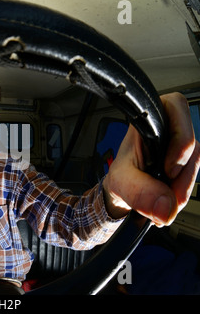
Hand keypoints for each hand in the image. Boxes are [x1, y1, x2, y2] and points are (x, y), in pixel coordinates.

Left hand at [103, 92, 199, 226]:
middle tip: (166, 193)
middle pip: (192, 144)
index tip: (169, 170)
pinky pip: (194, 176)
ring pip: (195, 162)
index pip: (175, 107)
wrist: (124, 191)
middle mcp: (167, 129)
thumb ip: (139, 192)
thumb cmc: (121, 175)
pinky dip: (182, 192)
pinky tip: (168, 199)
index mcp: (147, 121)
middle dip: (182, 174)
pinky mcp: (186, 162)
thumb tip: (165, 206)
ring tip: (161, 199)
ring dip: (182, 187)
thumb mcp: (121, 182)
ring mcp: (179, 146)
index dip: (180, 138)